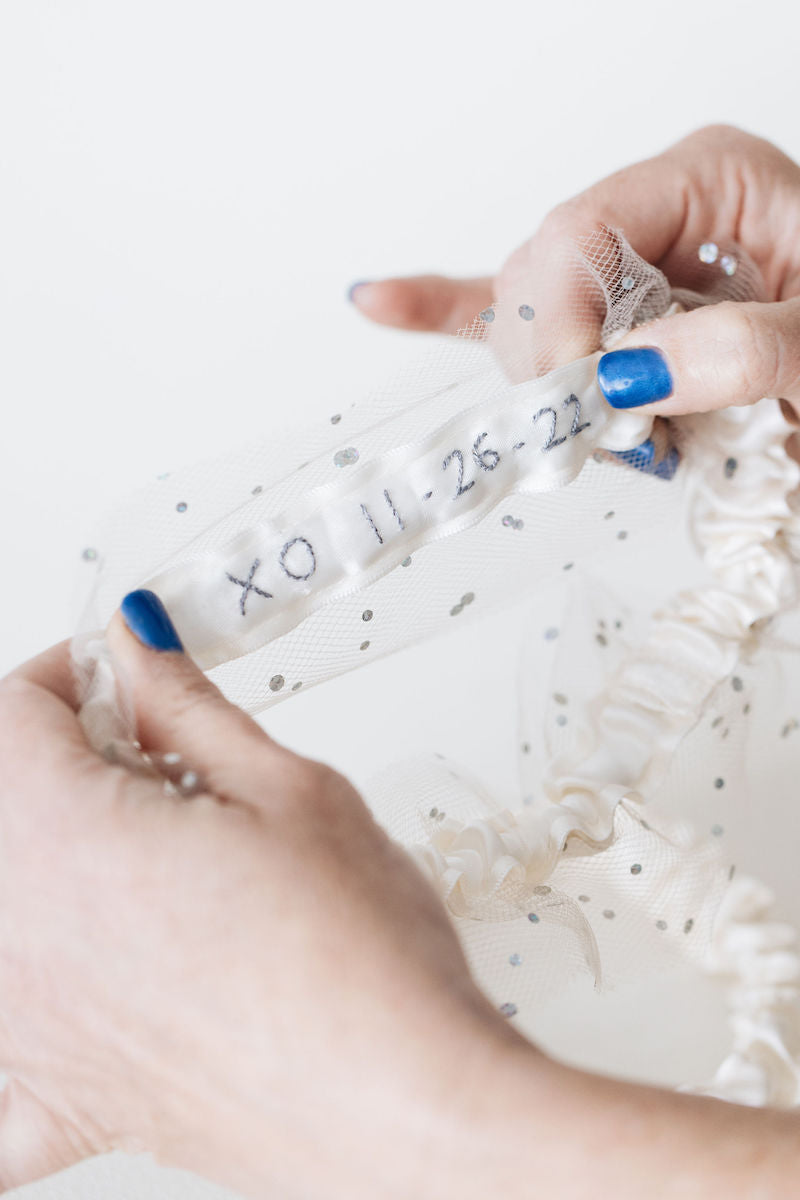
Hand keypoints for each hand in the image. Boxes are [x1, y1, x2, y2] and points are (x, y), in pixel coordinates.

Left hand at [0, 591, 528, 1197]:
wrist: (407, 1108)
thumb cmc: (361, 961)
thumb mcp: (289, 791)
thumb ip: (188, 710)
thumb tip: (139, 648)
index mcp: (65, 842)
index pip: (7, 717)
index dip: (69, 676)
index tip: (124, 676)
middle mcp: (21, 940)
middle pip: (1, 804)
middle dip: (69, 760)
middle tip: (161, 761)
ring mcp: (33, 1031)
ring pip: (5, 907)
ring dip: (59, 855)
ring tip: (157, 856)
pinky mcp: (72, 1099)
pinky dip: (21, 1031)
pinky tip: (83, 992)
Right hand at [350, 125, 799, 417]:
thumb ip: (738, 348)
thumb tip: (631, 372)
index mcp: (707, 180)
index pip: (583, 231)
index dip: (564, 318)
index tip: (593, 396)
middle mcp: (651, 213)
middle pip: (541, 274)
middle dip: (560, 362)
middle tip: (617, 427)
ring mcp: (618, 262)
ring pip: (523, 313)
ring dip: (549, 384)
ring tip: (626, 429)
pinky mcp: (599, 317)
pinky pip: (504, 311)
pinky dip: (445, 311)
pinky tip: (376, 301)